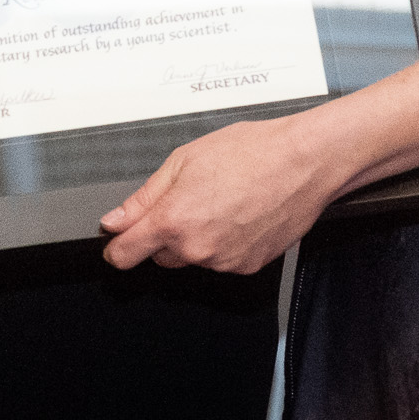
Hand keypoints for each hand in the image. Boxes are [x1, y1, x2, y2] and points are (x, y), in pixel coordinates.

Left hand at [100, 115, 340, 273]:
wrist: (304, 162)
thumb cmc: (251, 152)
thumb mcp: (185, 160)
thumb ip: (144, 197)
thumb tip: (115, 221)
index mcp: (173, 220)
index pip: (125, 255)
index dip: (117, 246)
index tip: (118, 240)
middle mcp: (196, 249)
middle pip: (160, 255)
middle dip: (165, 233)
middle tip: (191, 198)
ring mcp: (224, 262)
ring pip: (193, 257)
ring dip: (197, 238)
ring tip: (223, 200)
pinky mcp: (248, 267)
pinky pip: (221, 260)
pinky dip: (224, 243)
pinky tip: (240, 214)